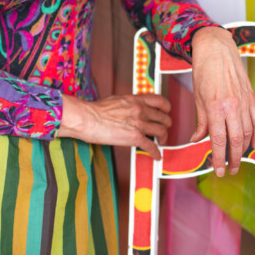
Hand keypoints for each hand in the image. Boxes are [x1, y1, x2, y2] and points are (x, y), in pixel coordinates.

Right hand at [57, 92, 171, 158]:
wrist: (87, 118)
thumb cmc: (96, 110)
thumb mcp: (116, 100)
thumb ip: (128, 104)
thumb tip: (132, 109)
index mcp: (135, 100)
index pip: (160, 100)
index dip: (166, 108)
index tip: (166, 112)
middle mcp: (140, 110)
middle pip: (164, 117)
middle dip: (166, 125)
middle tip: (163, 129)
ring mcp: (139, 124)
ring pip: (161, 131)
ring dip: (163, 138)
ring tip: (161, 141)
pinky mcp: (135, 137)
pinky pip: (152, 146)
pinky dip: (156, 152)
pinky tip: (156, 155)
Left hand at [190, 26, 254, 176]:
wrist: (217, 49)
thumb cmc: (203, 72)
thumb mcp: (198, 98)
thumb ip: (201, 122)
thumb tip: (197, 140)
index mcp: (215, 107)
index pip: (218, 141)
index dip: (219, 158)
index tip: (218, 171)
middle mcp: (232, 107)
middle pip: (235, 141)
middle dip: (233, 159)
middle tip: (230, 171)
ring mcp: (244, 102)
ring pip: (247, 133)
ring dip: (243, 149)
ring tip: (238, 160)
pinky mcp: (252, 97)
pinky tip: (253, 145)